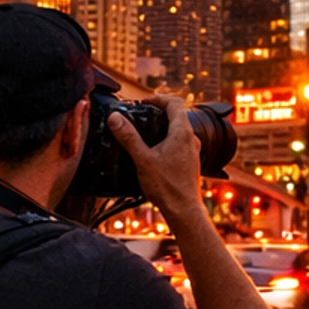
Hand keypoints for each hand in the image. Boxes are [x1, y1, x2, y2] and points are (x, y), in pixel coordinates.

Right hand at [107, 95, 200, 216]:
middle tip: (141, 115)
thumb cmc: (167, 187)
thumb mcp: (142, 159)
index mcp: (182, 133)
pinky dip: (167, 139)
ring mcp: (193, 150)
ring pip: (179, 129)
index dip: (158, 98)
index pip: (175, 102)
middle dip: (159, 111)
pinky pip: (180, 142)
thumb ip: (128, 137)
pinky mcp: (190, 161)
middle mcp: (191, 139)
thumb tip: (115, 118)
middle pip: (177, 114)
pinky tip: (154, 151)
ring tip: (145, 132)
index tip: (143, 102)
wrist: (183, 210)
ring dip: (163, 126)